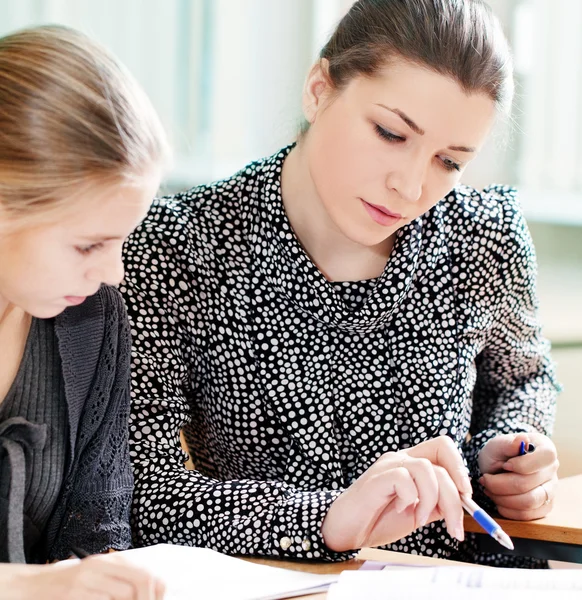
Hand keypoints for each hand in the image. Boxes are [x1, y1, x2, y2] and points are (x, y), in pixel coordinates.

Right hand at [7, 553, 164, 599]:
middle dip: (146, 599)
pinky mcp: (75, 593)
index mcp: (111, 560)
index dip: (157, 591)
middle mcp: (102, 565)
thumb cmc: (72, 584)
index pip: (146, 573)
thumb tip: (153, 589)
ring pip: (124, 594)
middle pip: (139, 582)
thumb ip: (121, 580)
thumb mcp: (99, 576)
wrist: (37, 585)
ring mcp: (88, 579)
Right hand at [321, 436, 471, 551]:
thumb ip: (437, 503)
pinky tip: (400, 510)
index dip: (459, 468)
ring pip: (426, 469)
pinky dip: (410, 499)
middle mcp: (401, 458)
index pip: (443, 446)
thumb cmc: (378, 519)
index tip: (466, 497)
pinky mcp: (377, 478)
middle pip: (441, 457)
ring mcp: (388, 465)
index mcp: (412, 463)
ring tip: (420, 519)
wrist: (346, 530)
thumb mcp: (417, 512)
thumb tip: (462, 502)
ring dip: (432, 500)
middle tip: (453, 526)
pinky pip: (405, 479)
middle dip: (454, 495)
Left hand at [478, 432, 558, 519]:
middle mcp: (552, 471)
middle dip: (500, 484)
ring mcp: (550, 491)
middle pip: (529, 484)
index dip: (522, 464)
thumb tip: (523, 439)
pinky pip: (527, 515)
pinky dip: (507, 510)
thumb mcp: (497, 444)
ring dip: (502, 498)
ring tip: (489, 489)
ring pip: (529, 502)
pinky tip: (497, 499)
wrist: (496, 467)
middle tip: (485, 479)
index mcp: (545, 450)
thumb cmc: (499, 453)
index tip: (504, 465)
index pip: (545, 458)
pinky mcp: (543, 507)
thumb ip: (508, 443)